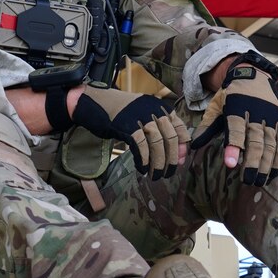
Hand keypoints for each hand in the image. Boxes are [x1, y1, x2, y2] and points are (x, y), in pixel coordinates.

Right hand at [71, 85, 189, 179]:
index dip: (182, 146)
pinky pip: (140, 146)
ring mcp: (140, 117)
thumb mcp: (143, 114)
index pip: (180, 127)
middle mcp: (153, 109)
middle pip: (170, 137)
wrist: (94, 102)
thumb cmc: (120, 112)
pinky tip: (142, 169)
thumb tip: (176, 152)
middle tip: (169, 172)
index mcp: (160, 106)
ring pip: (157, 143)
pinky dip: (143, 160)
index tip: (181, 161)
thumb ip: (158, 128)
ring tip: (155, 175)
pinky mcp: (127, 125)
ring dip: (158, 163)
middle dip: (172, 158)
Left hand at [190, 62, 277, 185]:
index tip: (231, 165)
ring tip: (259, 181)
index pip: (236, 130)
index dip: (234, 148)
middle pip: (256, 141)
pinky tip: (273, 172)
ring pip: (271, 144)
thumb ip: (207, 126)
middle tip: (248, 181)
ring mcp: (271, 116)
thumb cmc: (231, 96)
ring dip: (266, 164)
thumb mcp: (216, 106)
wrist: (253, 76)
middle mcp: (256, 111)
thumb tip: (193, 146)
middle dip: (253, 162)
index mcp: (236, 107)